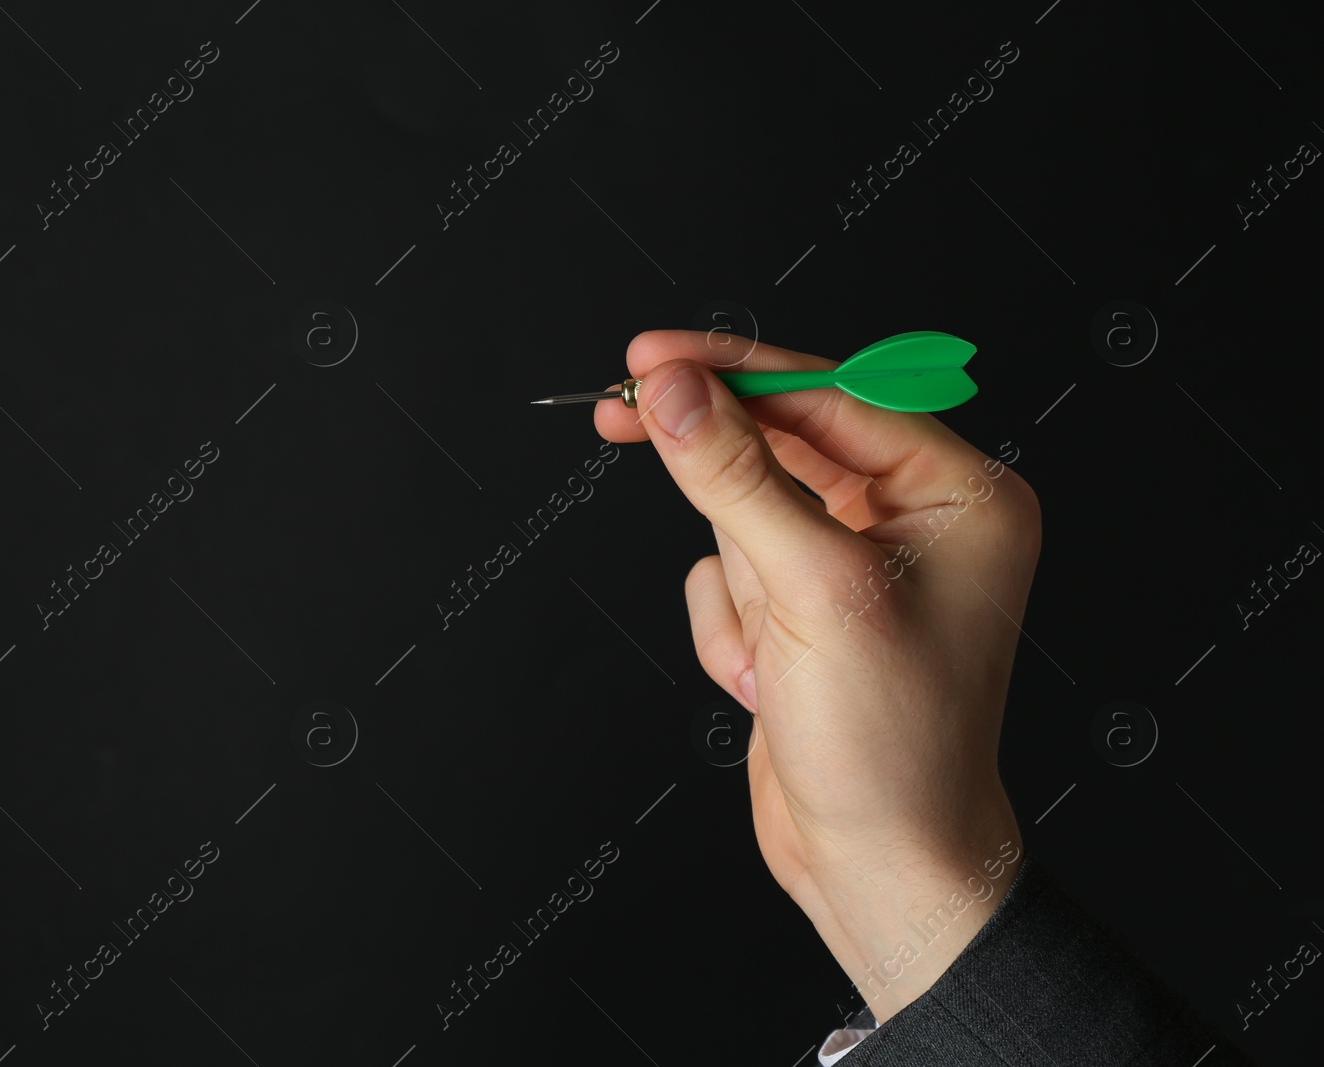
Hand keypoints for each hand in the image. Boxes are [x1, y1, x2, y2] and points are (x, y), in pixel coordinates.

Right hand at [595, 331, 1039, 1020]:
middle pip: (781, 444)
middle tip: (623, 410)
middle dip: (717, 472)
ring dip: (738, 590)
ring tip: (773, 659)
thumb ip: (734, 475)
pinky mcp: (809, 607)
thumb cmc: (894, 746)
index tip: (650, 356)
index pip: (830, 394)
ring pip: (743, 514)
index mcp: (959, 494)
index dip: (733, 370)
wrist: (879, 867)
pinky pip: (729, 572)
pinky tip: (767, 686)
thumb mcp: (813, 591)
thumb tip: (671, 390)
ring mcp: (857, 565)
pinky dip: (730, 629)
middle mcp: (915, 520)